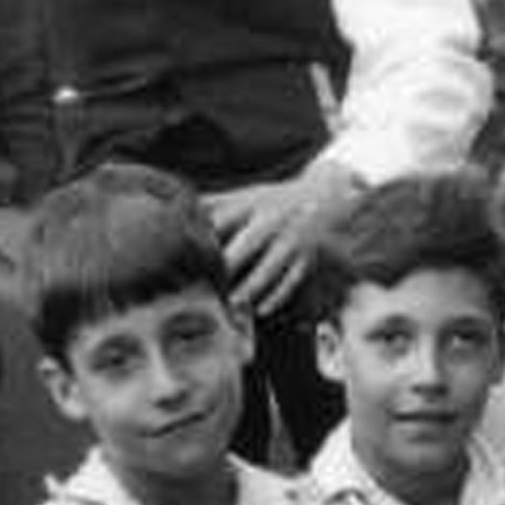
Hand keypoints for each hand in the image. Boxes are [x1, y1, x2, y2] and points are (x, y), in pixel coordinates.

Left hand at [205, 155, 360, 319]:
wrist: (325, 198)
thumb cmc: (275, 201)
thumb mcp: (248, 194)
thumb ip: (216, 202)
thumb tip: (179, 206)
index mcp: (254, 205)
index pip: (225, 221)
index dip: (207, 239)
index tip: (191, 257)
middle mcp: (273, 222)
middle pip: (247, 245)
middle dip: (227, 266)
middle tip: (208, 286)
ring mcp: (291, 241)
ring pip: (269, 269)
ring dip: (250, 288)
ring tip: (232, 303)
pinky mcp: (305, 259)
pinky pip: (290, 282)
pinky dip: (276, 298)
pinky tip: (260, 309)